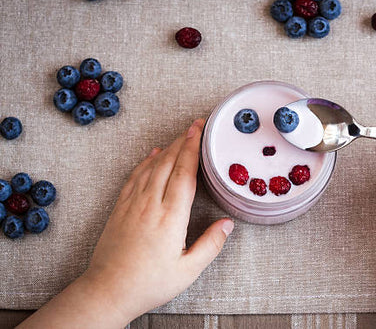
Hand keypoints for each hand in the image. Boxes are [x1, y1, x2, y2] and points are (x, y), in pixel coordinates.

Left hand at [82, 119, 232, 322]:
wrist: (108, 290)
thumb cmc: (148, 283)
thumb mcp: (187, 270)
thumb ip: (210, 245)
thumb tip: (227, 225)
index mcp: (171, 218)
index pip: (185, 174)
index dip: (193, 150)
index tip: (199, 132)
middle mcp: (151, 205)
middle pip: (168, 164)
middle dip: (183, 141)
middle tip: (194, 125)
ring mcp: (133, 204)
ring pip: (151, 167)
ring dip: (167, 148)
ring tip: (179, 137)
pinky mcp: (120, 208)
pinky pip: (134, 177)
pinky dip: (145, 162)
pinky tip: (152, 155)